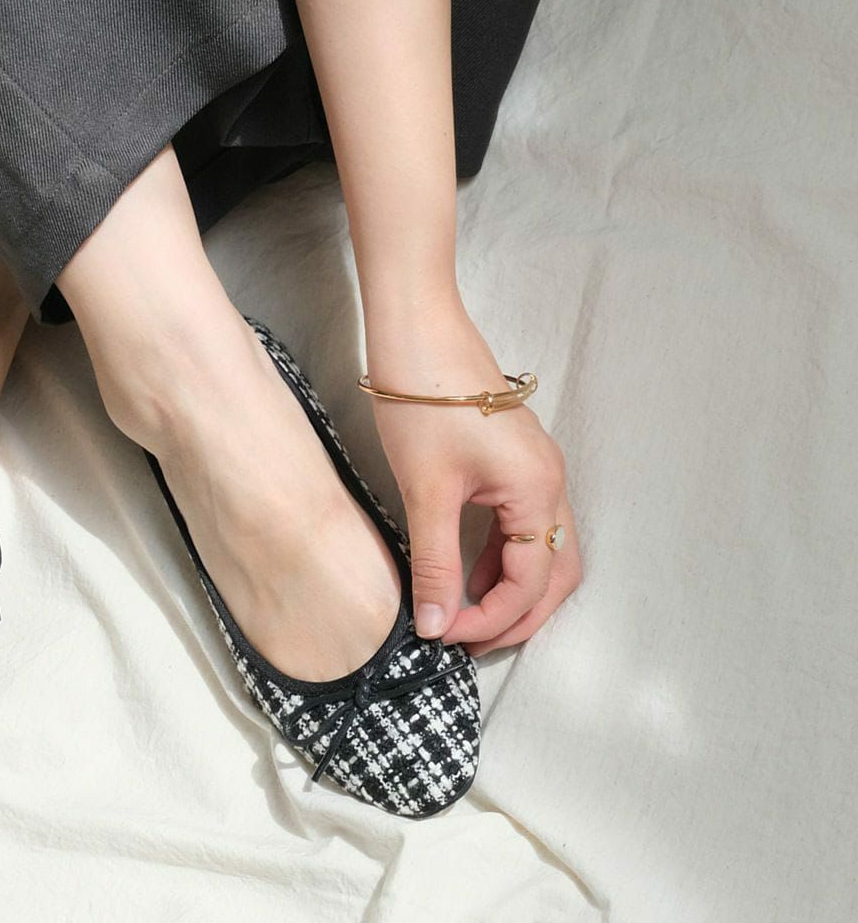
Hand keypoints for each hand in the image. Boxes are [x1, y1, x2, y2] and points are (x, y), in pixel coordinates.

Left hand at [363, 293, 581, 656]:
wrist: (416, 331)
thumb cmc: (422, 402)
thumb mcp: (427, 492)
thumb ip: (436, 565)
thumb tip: (434, 626)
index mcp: (537, 489)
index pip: (529, 583)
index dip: (489, 620)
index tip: (442, 635)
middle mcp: (549, 481)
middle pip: (556, 573)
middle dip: (518, 615)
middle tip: (470, 642)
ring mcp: (536, 468)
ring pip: (544, 548)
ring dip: (511, 587)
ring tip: (463, 613)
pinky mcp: (515, 459)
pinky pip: (523, 522)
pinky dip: (501, 555)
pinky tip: (464, 569)